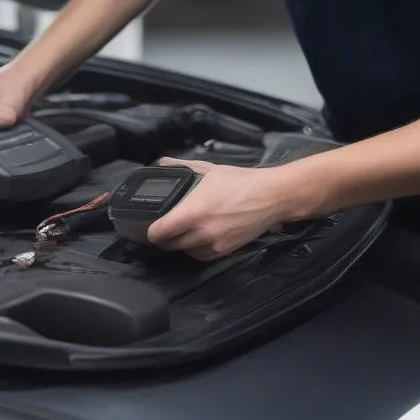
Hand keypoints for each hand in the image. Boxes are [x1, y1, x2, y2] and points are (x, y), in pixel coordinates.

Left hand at [146, 158, 313, 260]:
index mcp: (193, 212)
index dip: (150, 231)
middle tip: (161, 228)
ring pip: (185, 251)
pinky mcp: (224, 251)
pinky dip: (195, 249)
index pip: (160, 232)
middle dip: (163, 238)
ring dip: (179, 244)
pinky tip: (197, 238)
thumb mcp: (209, 169)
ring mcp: (213, 244)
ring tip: (179, 232)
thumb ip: (183, 167)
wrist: (271, 198)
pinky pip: (201, 256)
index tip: (148, 226)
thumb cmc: (240, 182)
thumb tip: (163, 163)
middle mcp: (201, 232)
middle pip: (169, 245)